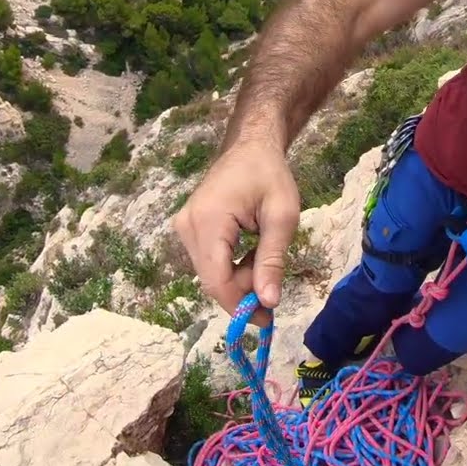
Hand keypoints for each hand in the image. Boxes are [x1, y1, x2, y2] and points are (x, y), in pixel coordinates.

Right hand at [172, 140, 300, 326]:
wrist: (250, 146)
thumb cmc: (270, 175)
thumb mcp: (282, 216)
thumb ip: (272, 260)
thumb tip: (268, 302)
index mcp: (208, 220)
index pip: (216, 279)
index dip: (239, 306)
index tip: (266, 319)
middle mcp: (187, 226)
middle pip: (212, 279)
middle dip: (244, 289)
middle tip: (273, 278)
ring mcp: (184, 227)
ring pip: (211, 273)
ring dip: (240, 277)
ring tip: (263, 253)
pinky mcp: (189, 230)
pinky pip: (209, 262)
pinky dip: (232, 266)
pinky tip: (250, 249)